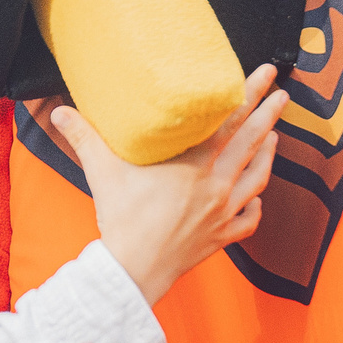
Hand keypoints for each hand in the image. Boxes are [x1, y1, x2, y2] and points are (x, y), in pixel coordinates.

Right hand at [51, 65, 286, 304]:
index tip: (266, 72)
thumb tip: (59, 112)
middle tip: (282, 93)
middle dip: (270, 114)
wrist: (133, 270)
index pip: (231, 119)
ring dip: (268, 154)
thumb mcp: (102, 172)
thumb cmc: (121, 220)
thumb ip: (85, 137)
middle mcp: (217, 185)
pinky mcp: (221, 237)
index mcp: (195, 164)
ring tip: (274, 135)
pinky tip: (257, 198)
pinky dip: (255, 206)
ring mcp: (223, 212)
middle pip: (253, 142)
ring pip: (258, 177)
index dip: (250, 92)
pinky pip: (249, 219)